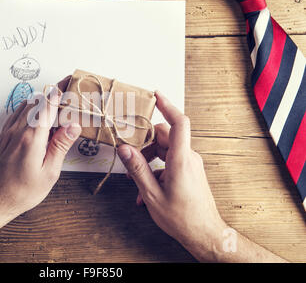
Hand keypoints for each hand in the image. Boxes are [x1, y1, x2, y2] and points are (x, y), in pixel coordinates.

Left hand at [0, 79, 80, 223]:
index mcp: (32, 139)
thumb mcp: (48, 173)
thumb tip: (73, 126)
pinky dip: (28, 109)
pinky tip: (34, 114)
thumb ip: (60, 146)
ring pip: (25, 106)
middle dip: (52, 94)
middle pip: (37, 102)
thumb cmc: (21, 192)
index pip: (48, 106)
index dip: (58, 92)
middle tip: (66, 91)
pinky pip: (16, 114)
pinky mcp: (2, 137)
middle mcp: (18, 131)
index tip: (68, 81)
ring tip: (54, 102)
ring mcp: (8, 133)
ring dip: (40, 100)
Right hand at [117, 91, 226, 258]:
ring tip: (136, 181)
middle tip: (128, 153)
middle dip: (144, 143)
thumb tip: (125, 149)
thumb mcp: (152, 195)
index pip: (178, 124)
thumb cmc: (182, 218)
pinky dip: (156, 170)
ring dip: (148, 160)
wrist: (205, 234)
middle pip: (164, 137)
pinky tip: (146, 189)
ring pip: (165, 150)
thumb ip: (137, 169)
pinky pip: (169, 162)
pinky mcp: (189, 171)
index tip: (155, 94)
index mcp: (181, 161)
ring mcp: (190, 164)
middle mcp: (188, 158)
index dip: (167, 106)